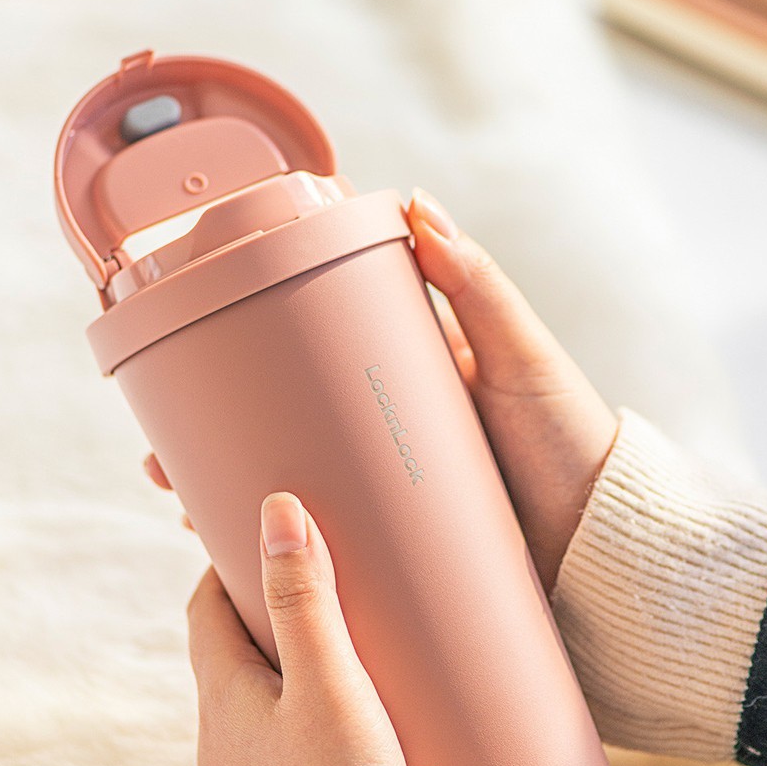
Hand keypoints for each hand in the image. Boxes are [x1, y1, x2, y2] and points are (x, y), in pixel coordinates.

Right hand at [146, 188, 616, 593]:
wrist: (605, 544)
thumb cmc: (569, 441)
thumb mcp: (522, 356)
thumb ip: (477, 286)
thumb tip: (416, 205)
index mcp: (405, 381)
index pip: (313, 360)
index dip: (253, 359)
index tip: (197, 354)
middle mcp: (384, 436)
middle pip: (285, 431)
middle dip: (218, 441)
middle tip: (160, 453)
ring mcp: (386, 493)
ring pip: (294, 490)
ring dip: (233, 497)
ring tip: (180, 506)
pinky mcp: (398, 545)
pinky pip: (329, 544)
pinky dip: (284, 549)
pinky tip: (236, 560)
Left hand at [187, 492, 407, 765]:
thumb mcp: (328, 686)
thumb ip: (303, 601)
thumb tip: (276, 511)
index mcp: (224, 697)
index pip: (206, 610)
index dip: (225, 567)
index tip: (262, 538)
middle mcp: (222, 738)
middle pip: (229, 651)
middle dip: (263, 610)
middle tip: (314, 581)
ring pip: (255, 697)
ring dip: (285, 661)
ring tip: (341, 641)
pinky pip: (279, 736)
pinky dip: (303, 707)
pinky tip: (348, 718)